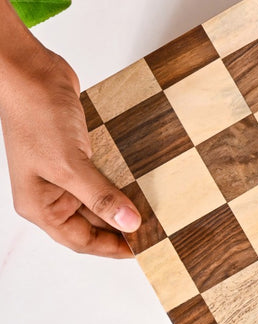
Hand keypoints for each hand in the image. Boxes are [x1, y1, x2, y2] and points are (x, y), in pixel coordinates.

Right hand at [0, 48, 140, 257]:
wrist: (33, 73)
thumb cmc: (36, 116)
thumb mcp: (69, 164)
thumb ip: (100, 196)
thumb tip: (129, 223)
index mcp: (40, 206)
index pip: (80, 240)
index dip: (112, 247)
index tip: (144, 250)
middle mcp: (51, 193)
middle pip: (91, 222)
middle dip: (122, 226)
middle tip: (157, 230)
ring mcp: (65, 171)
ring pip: (100, 197)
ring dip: (124, 201)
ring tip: (156, 209)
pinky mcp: (78, 151)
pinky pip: (104, 173)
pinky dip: (122, 178)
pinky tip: (144, 180)